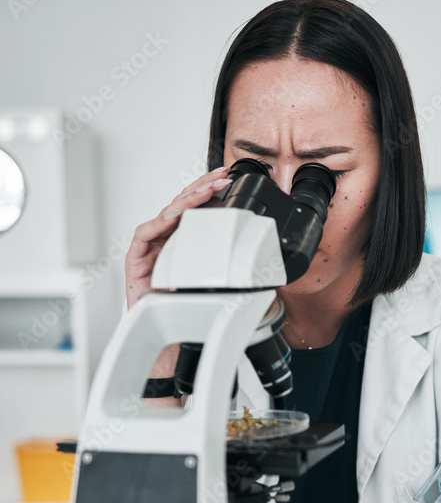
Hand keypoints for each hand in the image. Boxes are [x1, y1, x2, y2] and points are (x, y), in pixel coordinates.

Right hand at [124, 166, 231, 308]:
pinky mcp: (135, 257)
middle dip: (202, 186)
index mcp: (179, 239)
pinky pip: (146, 233)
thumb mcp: (206, 279)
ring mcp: (149, 245)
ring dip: (187, 199)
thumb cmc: (178, 303)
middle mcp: (164, 237)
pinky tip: (174, 214)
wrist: (156, 326)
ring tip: (206, 190)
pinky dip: (160, 222)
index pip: (194, 208)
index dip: (209, 191)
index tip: (226, 179)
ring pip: (167, 213)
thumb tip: (242, 251)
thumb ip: (217, 262)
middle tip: (221, 176)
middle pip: (182, 203)